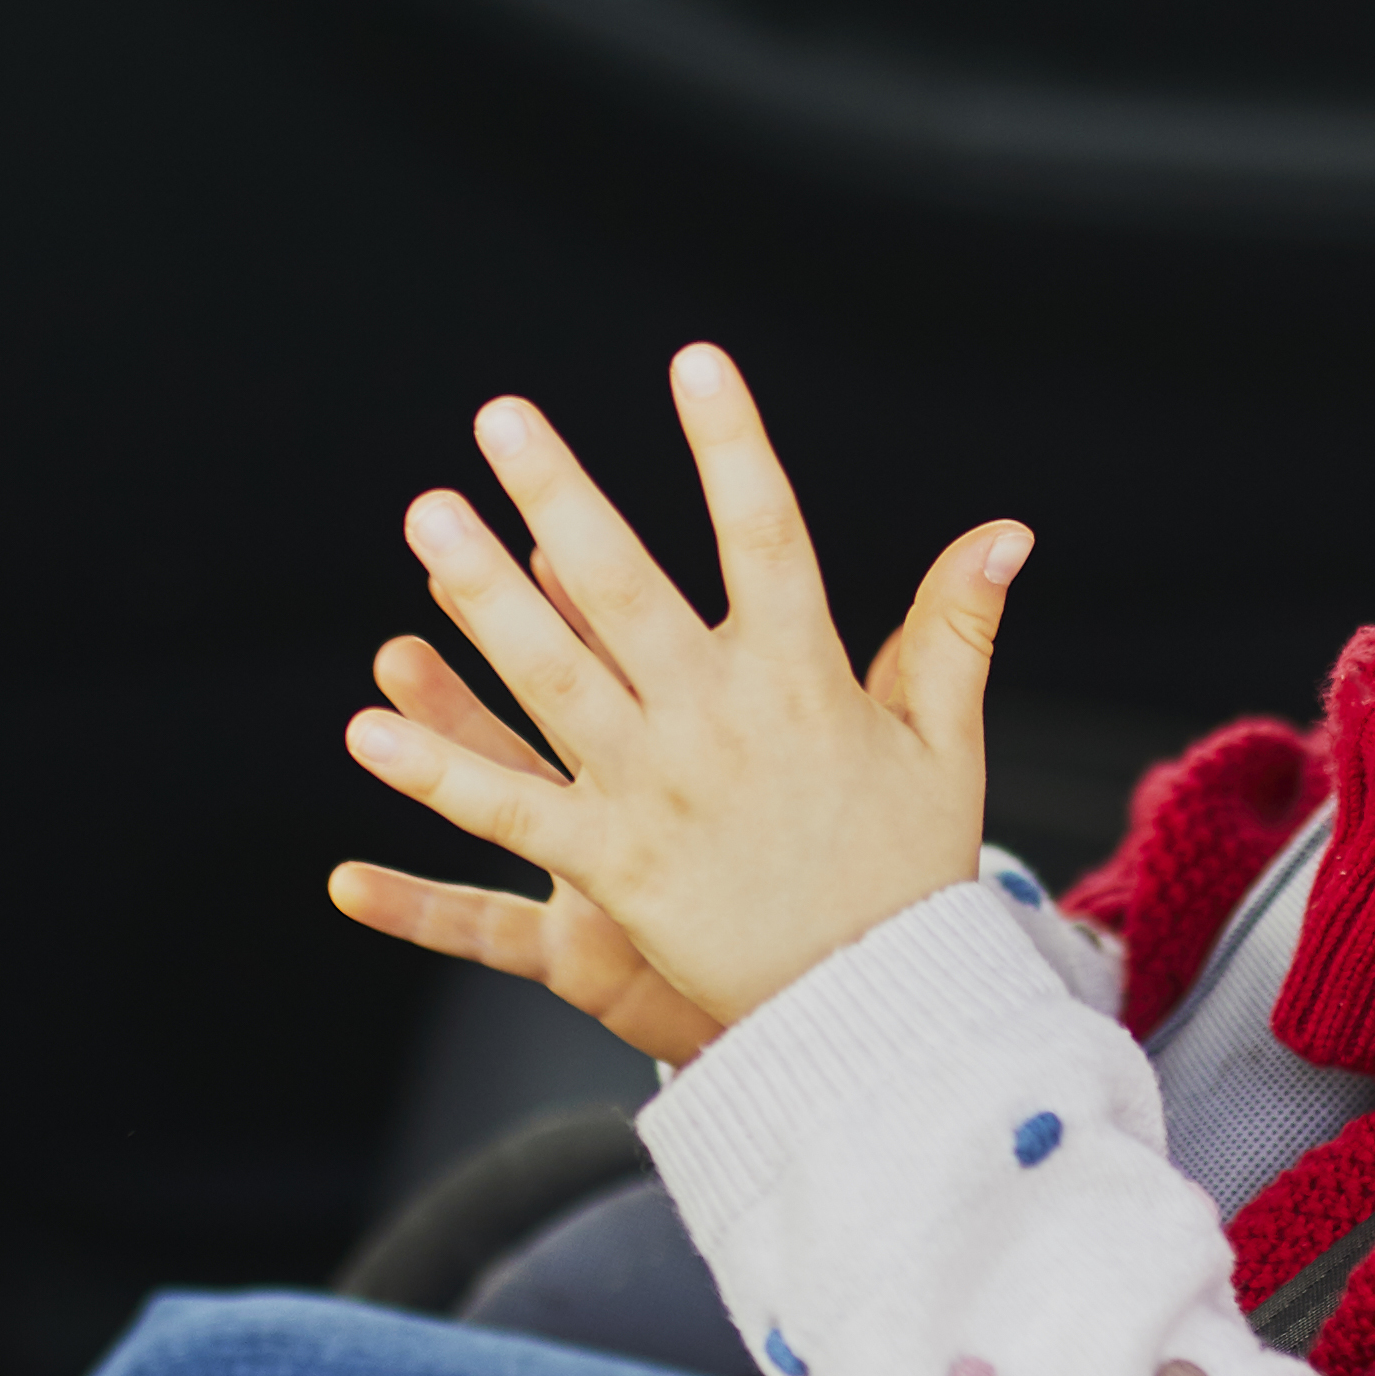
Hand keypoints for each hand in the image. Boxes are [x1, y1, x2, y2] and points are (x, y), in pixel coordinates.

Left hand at [325, 344, 1029, 1043]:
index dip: (733, 447)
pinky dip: (439, 773)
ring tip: (428, 516)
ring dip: (483, 596)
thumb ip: (955, 632)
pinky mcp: (611, 870)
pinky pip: (511, 813)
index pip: (767, 537)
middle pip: (628, 588)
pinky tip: (368, 726)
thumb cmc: (909, 872)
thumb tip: (1006, 531)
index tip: (696, 360)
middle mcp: (721, 725)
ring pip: (552, 678)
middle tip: (502, 418)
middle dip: (563, 495)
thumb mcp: (944, 747)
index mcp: (805, 680)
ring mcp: (657, 794)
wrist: (878, 1015)